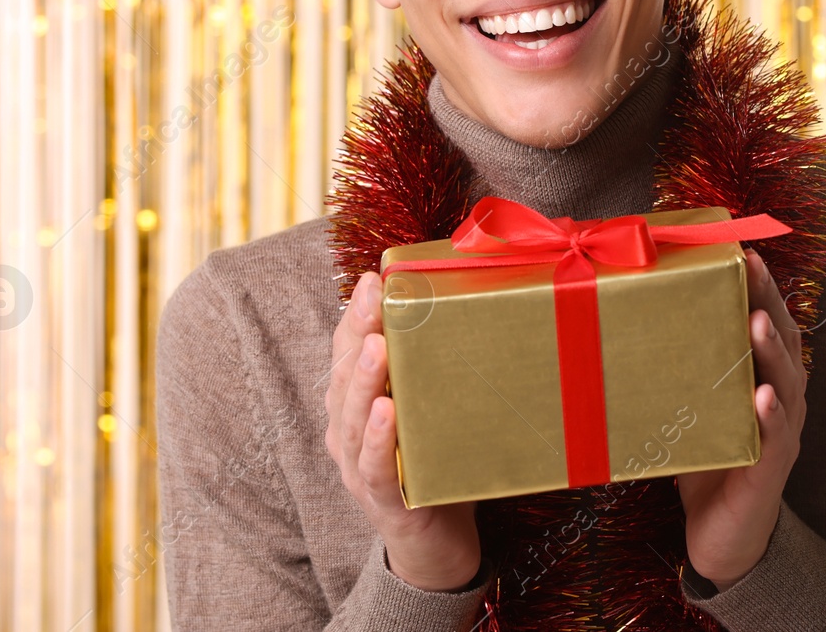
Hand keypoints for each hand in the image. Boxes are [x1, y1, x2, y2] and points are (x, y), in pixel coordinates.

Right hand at [326, 270, 481, 590]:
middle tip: (372, 296)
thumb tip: (481, 314)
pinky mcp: (382, 501)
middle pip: (344, 376)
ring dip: (364, 379)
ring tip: (377, 346)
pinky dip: (379, 440)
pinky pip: (374, 467)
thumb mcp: (436, 413)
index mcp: (357, 407)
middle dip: (357, 333)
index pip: (347, 352)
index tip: (372, 278)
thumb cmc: (439, 470)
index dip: (355, 316)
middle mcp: (349, 433)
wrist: (438, 549)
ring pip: (352, 417)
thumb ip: (441, 373)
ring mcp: (360, 468)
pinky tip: (385, 414)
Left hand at [677, 249, 805, 590]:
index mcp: (763, 379)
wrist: (723, 539)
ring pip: (786, 385)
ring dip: (772, 352)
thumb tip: (626, 323)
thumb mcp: (690, 407)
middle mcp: (781, 399)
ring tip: (757, 323)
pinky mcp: (769, 470)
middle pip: (784, 342)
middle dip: (768, 302)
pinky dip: (770, 417)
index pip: (768, 323)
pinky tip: (762, 398)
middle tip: (751, 267)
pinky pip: (774, 439)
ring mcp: (780, 434)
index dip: (760, 287)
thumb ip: (677, 370)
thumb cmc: (706, 463)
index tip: (743, 250)